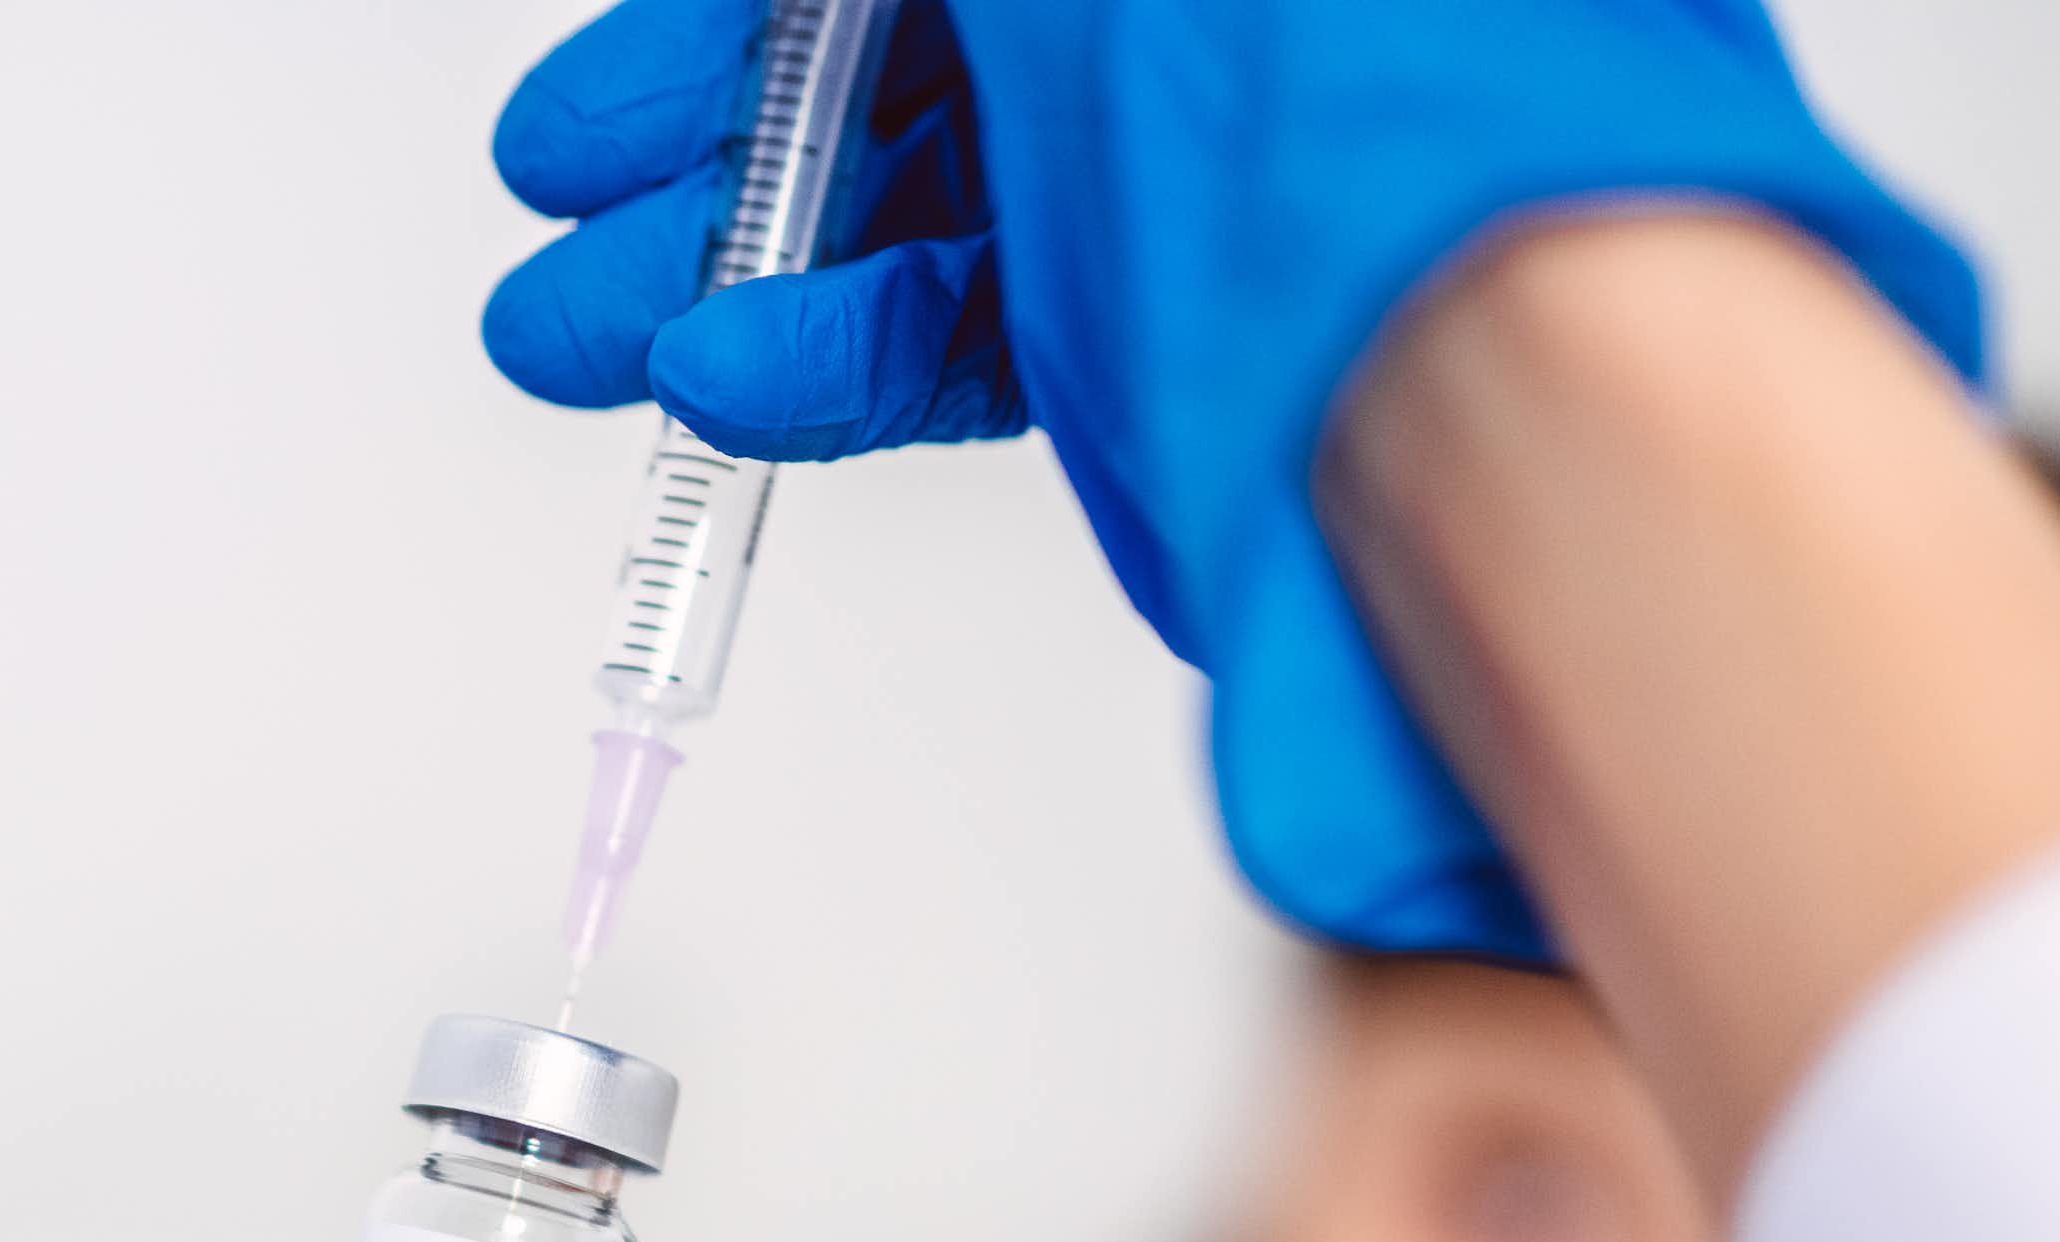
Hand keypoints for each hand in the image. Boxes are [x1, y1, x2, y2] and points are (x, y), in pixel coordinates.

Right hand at [482, 0, 1983, 961]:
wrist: (1498, 359)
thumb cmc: (1353, 77)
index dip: (724, 19)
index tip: (608, 98)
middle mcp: (1150, 21)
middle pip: (874, 56)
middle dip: (694, 140)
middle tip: (562, 204)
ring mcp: (1145, 171)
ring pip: (894, 207)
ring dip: (725, 272)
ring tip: (580, 340)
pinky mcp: (1146, 328)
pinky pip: (962, 328)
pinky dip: (838, 361)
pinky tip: (720, 386)